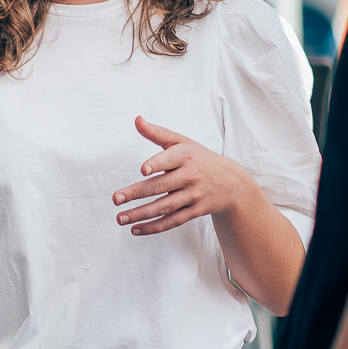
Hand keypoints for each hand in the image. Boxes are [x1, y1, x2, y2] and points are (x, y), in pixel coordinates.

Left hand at [113, 117, 255, 233]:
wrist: (232, 183)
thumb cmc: (198, 158)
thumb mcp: (182, 142)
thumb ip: (157, 132)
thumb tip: (137, 119)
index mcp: (185, 155)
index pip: (169, 160)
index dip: (157, 164)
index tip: (143, 170)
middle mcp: (190, 176)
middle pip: (161, 186)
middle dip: (137, 193)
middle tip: (115, 199)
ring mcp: (194, 195)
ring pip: (165, 207)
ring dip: (141, 214)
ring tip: (120, 218)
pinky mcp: (196, 211)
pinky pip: (173, 221)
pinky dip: (155, 227)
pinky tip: (136, 229)